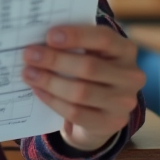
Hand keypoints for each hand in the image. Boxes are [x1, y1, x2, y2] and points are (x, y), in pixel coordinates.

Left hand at [21, 25, 144, 151]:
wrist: (102, 110)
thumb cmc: (91, 71)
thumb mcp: (91, 53)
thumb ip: (74, 44)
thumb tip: (39, 37)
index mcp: (126, 50)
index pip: (104, 39)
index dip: (76, 36)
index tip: (49, 35)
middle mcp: (131, 76)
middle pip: (89, 67)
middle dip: (55, 60)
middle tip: (29, 55)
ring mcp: (124, 103)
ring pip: (81, 92)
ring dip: (49, 81)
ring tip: (28, 73)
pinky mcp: (111, 123)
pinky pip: (75, 112)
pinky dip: (53, 101)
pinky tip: (38, 90)